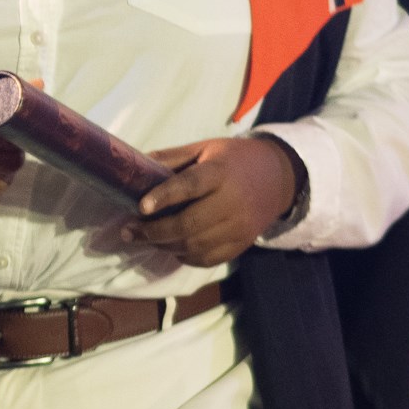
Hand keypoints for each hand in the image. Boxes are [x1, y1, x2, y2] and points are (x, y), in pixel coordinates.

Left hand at [123, 136, 298, 266]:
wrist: (280, 178)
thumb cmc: (234, 160)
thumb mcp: (205, 149)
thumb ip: (171, 158)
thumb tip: (134, 166)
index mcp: (220, 172)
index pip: (191, 185)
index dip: (165, 197)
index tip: (141, 207)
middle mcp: (232, 202)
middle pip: (189, 224)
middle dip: (154, 232)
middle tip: (129, 231)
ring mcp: (239, 227)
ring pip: (195, 246)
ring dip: (164, 245)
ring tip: (144, 238)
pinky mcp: (241, 244)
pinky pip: (207, 259)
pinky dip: (184, 257)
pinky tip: (171, 247)